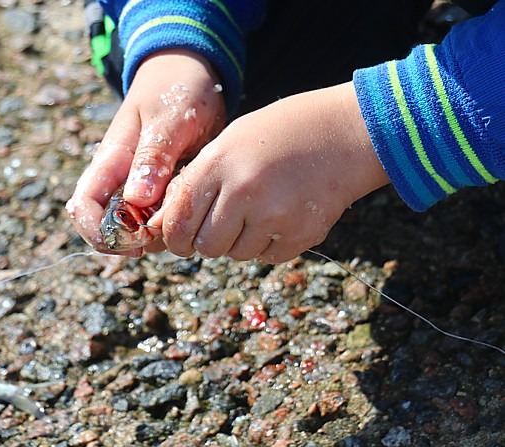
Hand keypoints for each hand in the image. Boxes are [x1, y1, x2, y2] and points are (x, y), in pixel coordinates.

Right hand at [67, 49, 225, 254]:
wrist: (190, 73)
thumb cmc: (176, 89)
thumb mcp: (169, 118)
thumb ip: (153, 156)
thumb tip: (136, 200)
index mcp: (110, 161)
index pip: (83, 207)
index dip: (99, 233)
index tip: (133, 242)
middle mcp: (119, 180)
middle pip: (107, 226)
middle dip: (132, 241)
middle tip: (167, 234)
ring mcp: (139, 186)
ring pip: (135, 228)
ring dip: (156, 235)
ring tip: (185, 217)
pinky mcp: (161, 189)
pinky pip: (159, 219)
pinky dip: (172, 224)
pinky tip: (193, 212)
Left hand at [149, 82, 390, 262]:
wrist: (344, 131)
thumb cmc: (277, 135)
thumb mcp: (228, 145)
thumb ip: (194, 185)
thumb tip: (160, 226)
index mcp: (217, 164)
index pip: (177, 221)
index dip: (174, 237)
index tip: (180, 239)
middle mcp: (243, 191)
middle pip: (205, 246)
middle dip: (207, 241)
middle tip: (222, 224)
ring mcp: (274, 215)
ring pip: (236, 254)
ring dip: (240, 241)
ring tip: (259, 210)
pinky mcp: (302, 233)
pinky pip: (267, 257)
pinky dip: (269, 244)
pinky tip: (281, 215)